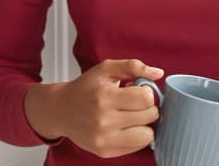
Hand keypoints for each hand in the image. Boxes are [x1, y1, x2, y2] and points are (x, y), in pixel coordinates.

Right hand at [25, 59, 162, 157]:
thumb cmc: (85, 88)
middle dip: (148, 107)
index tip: (139, 90)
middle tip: (136, 102)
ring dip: (145, 124)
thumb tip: (158, 73)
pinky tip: (125, 126)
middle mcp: (104, 120)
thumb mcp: (106, 69)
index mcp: (105, 97)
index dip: (147, 92)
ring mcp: (104, 139)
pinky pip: (136, 147)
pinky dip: (136, 136)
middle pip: (149, 116)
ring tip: (133, 116)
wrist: (60, 110)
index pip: (146, 98)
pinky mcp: (105, 152)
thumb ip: (133, 66)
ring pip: (146, 136)